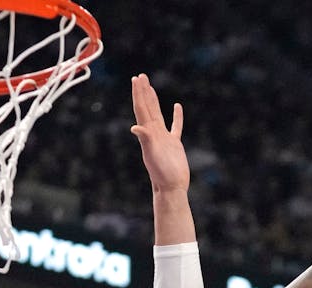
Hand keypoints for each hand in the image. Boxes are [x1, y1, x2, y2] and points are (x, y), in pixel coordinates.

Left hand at [130, 73, 188, 192]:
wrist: (171, 187)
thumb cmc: (162, 173)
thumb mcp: (152, 154)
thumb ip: (145, 139)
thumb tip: (135, 127)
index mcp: (148, 133)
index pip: (142, 109)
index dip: (139, 94)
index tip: (136, 79)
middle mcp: (154, 133)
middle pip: (147, 108)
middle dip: (143, 92)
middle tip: (140, 76)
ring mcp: (164, 138)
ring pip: (157, 114)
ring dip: (153, 100)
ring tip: (150, 87)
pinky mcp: (174, 144)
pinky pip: (175, 126)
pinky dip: (176, 116)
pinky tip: (177, 106)